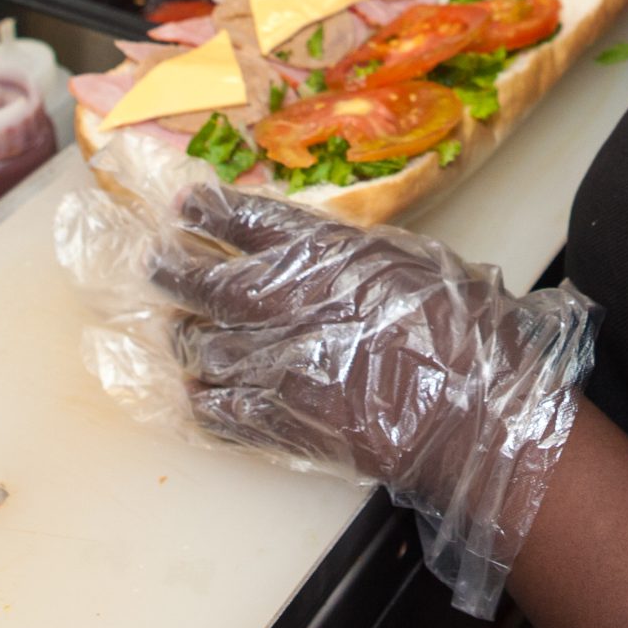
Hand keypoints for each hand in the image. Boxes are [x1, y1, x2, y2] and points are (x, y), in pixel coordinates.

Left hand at [151, 184, 595, 614]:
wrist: (472, 403)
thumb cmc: (458, 326)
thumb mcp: (411, 259)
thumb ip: (352, 256)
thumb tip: (322, 253)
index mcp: (320, 253)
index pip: (242, 221)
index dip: (206, 212)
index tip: (184, 208)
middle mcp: (283, 302)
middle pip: (203, 282)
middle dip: (172, 269)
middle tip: (155, 263)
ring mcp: (273, 363)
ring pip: (200, 348)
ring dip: (186, 340)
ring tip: (180, 333)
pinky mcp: (276, 420)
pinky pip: (216, 409)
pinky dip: (204, 400)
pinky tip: (202, 393)